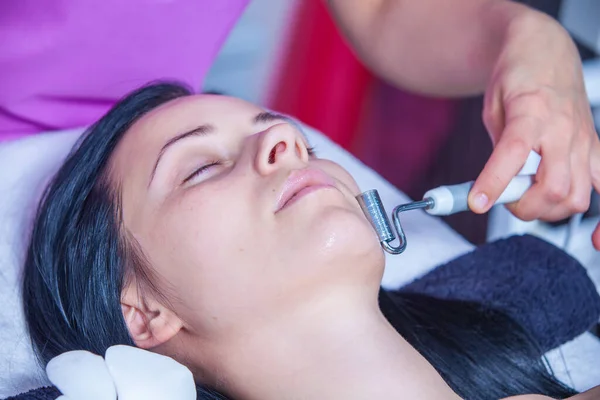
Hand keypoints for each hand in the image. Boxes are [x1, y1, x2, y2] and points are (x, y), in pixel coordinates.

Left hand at [468, 10, 599, 248]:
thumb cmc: (514, 77)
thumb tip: (495, 188)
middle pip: (552, 187)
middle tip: (504, 200)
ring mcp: (584, 140)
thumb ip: (498, 147)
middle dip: (522, 206)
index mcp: (531, 112)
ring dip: (548, 210)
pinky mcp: (595, 148)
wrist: (544, 50)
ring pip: (577, 196)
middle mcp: (563, 129)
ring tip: (528, 199)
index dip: (494, 182)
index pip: (514, 153)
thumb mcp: (492, 108)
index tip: (475, 203)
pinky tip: (595, 239)